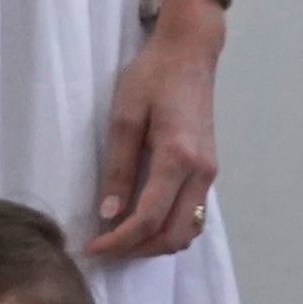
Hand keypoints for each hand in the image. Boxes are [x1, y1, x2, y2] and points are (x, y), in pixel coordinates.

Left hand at [86, 11, 221, 257]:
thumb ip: (118, 168)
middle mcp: (201, 174)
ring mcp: (210, 174)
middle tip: (105, 247)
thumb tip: (109, 214)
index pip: (149, 219)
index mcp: (178, 159)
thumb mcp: (124, 117)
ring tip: (121, 238)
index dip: (119, 242)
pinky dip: (170, 228)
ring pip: (189, 230)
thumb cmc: (152, 77)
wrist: (190, 53)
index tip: (92, 249)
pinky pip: (193, 214)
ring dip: (156, 243)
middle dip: (139, 250)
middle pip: (175, 235)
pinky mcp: (209, 171)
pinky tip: (143, 221)